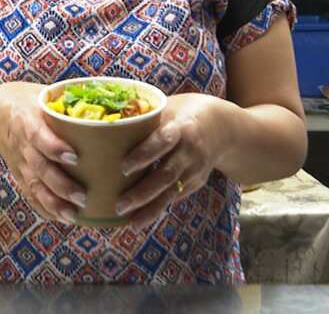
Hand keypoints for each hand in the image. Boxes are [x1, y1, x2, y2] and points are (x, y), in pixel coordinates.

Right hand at [0, 82, 85, 223]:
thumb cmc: (29, 102)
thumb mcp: (44, 95)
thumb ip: (72, 100)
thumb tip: (112, 104)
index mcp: (28, 121)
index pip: (39, 136)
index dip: (54, 148)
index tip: (75, 157)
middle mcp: (22, 146)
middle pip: (39, 168)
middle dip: (60, 185)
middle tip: (83, 196)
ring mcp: (20, 164)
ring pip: (35, 187)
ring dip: (53, 203)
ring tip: (73, 215)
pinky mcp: (19, 177)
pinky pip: (30, 196)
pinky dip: (45, 209)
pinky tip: (63, 218)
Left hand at [115, 93, 235, 228]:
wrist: (224, 128)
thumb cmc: (184, 114)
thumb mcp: (169, 107)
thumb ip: (144, 117)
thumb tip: (105, 120)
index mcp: (182, 127)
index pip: (163, 141)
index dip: (144, 154)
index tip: (124, 167)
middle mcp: (190, 151)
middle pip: (166, 174)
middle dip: (142, 192)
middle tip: (120, 205)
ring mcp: (195, 170)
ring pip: (172, 192)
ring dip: (150, 209)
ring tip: (130, 221)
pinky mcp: (195, 183)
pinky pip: (175, 197)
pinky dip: (157, 209)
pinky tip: (139, 219)